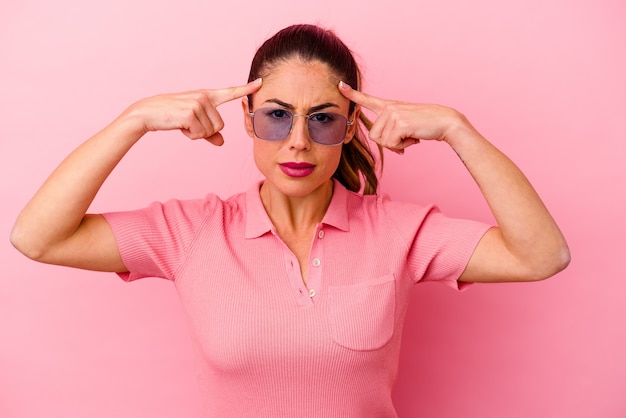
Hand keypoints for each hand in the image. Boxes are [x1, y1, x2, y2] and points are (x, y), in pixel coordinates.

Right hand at [122, 78, 261, 145]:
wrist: (147, 113)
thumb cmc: (171, 117)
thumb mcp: (192, 123)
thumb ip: (209, 132)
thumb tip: (222, 143)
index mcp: (206, 95)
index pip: (230, 92)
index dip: (246, 89)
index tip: (260, 82)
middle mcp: (204, 96)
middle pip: (220, 126)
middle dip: (206, 131)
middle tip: (188, 123)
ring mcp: (198, 103)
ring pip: (211, 131)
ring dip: (197, 134)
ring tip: (183, 123)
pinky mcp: (191, 113)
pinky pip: (201, 134)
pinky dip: (191, 135)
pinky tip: (179, 125)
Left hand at [338, 81, 468, 152]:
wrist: (445, 122)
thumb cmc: (426, 126)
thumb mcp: (405, 127)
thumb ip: (392, 133)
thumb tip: (390, 147)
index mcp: (389, 106)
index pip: (367, 99)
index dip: (352, 94)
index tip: (340, 85)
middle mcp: (389, 108)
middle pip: (374, 136)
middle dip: (389, 143)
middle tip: (405, 137)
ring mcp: (394, 113)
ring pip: (382, 142)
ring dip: (397, 145)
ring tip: (410, 135)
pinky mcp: (399, 122)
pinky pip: (391, 144)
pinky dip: (403, 146)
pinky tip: (413, 138)